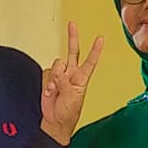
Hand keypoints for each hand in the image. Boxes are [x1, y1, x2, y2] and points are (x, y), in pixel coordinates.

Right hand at [40, 22, 104, 145]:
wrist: (54, 122)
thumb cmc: (68, 114)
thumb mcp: (72, 98)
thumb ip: (65, 82)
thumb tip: (58, 72)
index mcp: (82, 78)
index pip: (90, 61)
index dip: (95, 50)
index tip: (100, 38)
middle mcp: (71, 74)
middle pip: (72, 52)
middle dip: (72, 38)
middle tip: (72, 25)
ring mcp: (60, 76)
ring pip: (56, 64)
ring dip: (54, 78)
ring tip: (56, 91)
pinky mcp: (49, 80)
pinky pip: (47, 73)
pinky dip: (47, 83)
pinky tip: (50, 92)